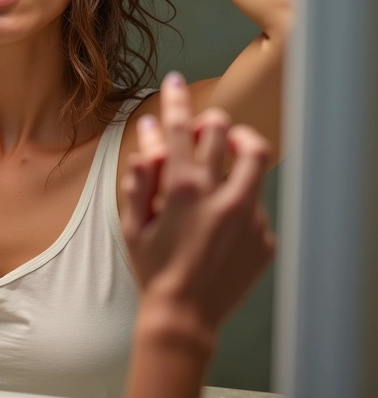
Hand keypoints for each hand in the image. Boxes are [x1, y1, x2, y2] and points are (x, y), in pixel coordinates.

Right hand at [121, 73, 275, 333]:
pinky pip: (256, 202)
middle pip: (224, 131)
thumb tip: (146, 135)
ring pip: (254, 158)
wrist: (184, 316)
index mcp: (182, 189)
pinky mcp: (264, 237)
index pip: (180, 127)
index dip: (175, 98)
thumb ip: (141, 173)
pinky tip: (223, 221)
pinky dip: (239, 199)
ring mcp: (247, 216)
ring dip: (237, 149)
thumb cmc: (153, 266)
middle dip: (211, 122)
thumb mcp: (132, 219)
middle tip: (203, 129)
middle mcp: (220, 195)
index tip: (174, 81)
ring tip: (227, 155)